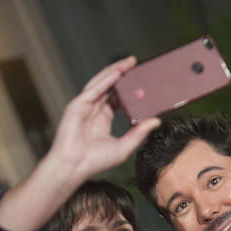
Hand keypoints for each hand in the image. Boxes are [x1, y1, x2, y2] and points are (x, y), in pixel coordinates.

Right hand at [45, 57, 160, 182]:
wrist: (74, 166)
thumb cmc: (95, 161)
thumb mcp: (125, 146)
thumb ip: (139, 132)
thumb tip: (156, 121)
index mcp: (103, 119)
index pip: (117, 98)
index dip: (128, 88)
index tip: (141, 80)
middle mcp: (93, 110)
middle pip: (109, 87)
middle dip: (121, 74)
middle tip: (135, 63)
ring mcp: (84, 107)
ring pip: (101, 84)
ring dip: (114, 72)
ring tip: (128, 63)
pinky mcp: (77, 105)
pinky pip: (94, 89)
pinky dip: (105, 80)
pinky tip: (116, 73)